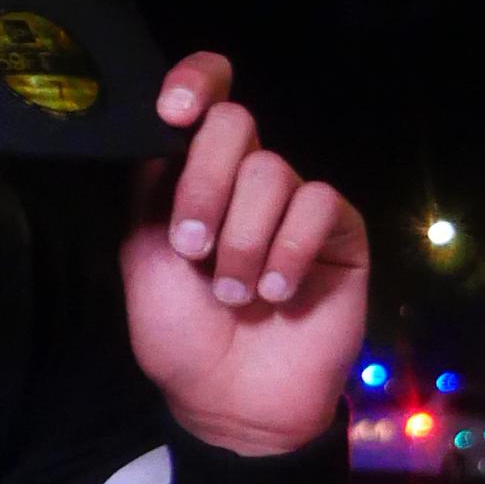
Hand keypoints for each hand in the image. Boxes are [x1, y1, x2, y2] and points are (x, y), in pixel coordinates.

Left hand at [121, 50, 366, 458]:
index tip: (174, 110)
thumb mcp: (145, 258)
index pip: (203, 99)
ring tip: (236, 294)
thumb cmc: (181, 335)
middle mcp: (243, 180)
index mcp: (192, 177)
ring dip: (243, 238)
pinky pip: (319, 203)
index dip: (194, 82)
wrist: (231, 401)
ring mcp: (294, 203)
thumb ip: (154, 190)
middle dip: (205, 183)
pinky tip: (278, 291)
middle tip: (191, 246)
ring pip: (272, 171)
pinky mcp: (340, 232)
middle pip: (235, 124)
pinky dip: (289, 248)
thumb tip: (165, 125)